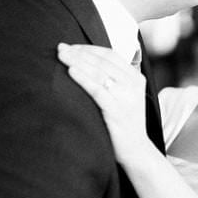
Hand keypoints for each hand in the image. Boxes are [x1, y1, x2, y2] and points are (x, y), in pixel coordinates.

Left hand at [57, 43, 148, 161]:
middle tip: (60, 48)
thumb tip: (87, 61)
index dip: (89, 49)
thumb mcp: (126, 96)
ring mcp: (126, 98)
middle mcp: (133, 85)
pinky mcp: (117, 111)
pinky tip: (71, 72)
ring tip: (62, 56)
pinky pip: (97, 91)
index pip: (111, 55)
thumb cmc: (125, 122)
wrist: (136, 150)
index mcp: (136, 78)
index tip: (71, 47)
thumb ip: (115, 79)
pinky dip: (84, 79)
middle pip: (102, 62)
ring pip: (99, 73)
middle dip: (79, 53)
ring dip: (78, 62)